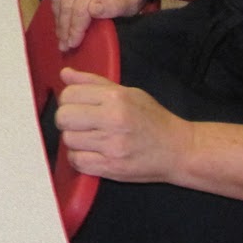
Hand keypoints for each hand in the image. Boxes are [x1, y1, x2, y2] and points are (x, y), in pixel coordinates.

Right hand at [46, 0, 153, 50]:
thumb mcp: (133, 2)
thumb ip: (115, 6)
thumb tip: (92, 10)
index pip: (81, 7)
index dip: (75, 27)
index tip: (72, 43)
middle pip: (67, 1)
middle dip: (64, 26)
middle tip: (63, 43)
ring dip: (57, 16)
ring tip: (61, 31)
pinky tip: (59, 12)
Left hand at [55, 67, 189, 183]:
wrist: (179, 150)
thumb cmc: (154, 119)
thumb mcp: (128, 92)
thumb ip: (93, 82)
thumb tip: (65, 74)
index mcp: (116, 98)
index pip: (69, 95)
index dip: (68, 100)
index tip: (76, 105)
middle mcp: (113, 120)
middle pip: (63, 118)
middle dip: (66, 119)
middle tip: (79, 122)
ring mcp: (112, 146)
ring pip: (68, 140)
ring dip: (74, 139)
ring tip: (89, 138)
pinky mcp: (112, 168)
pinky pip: (77, 162)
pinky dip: (79, 158)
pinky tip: (91, 153)